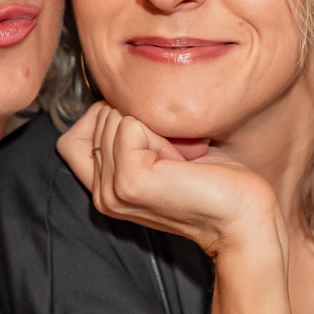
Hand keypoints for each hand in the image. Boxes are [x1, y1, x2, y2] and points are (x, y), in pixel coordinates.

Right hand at [58, 103, 281, 260]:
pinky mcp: (130, 180)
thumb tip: (115, 98)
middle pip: (96, 119)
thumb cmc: (214, 181)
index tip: (153, 141)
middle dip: (140, 122)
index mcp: (104, 191)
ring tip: (178, 161)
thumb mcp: (161, 152)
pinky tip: (181, 162)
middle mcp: (102, 195)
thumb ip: (127, 136)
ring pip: (112, 118)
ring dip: (153, 128)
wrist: (242, 215)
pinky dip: (162, 134)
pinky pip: (130, 124)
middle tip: (174, 156)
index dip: (109, 122)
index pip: (71, 138)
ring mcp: (113, 190)